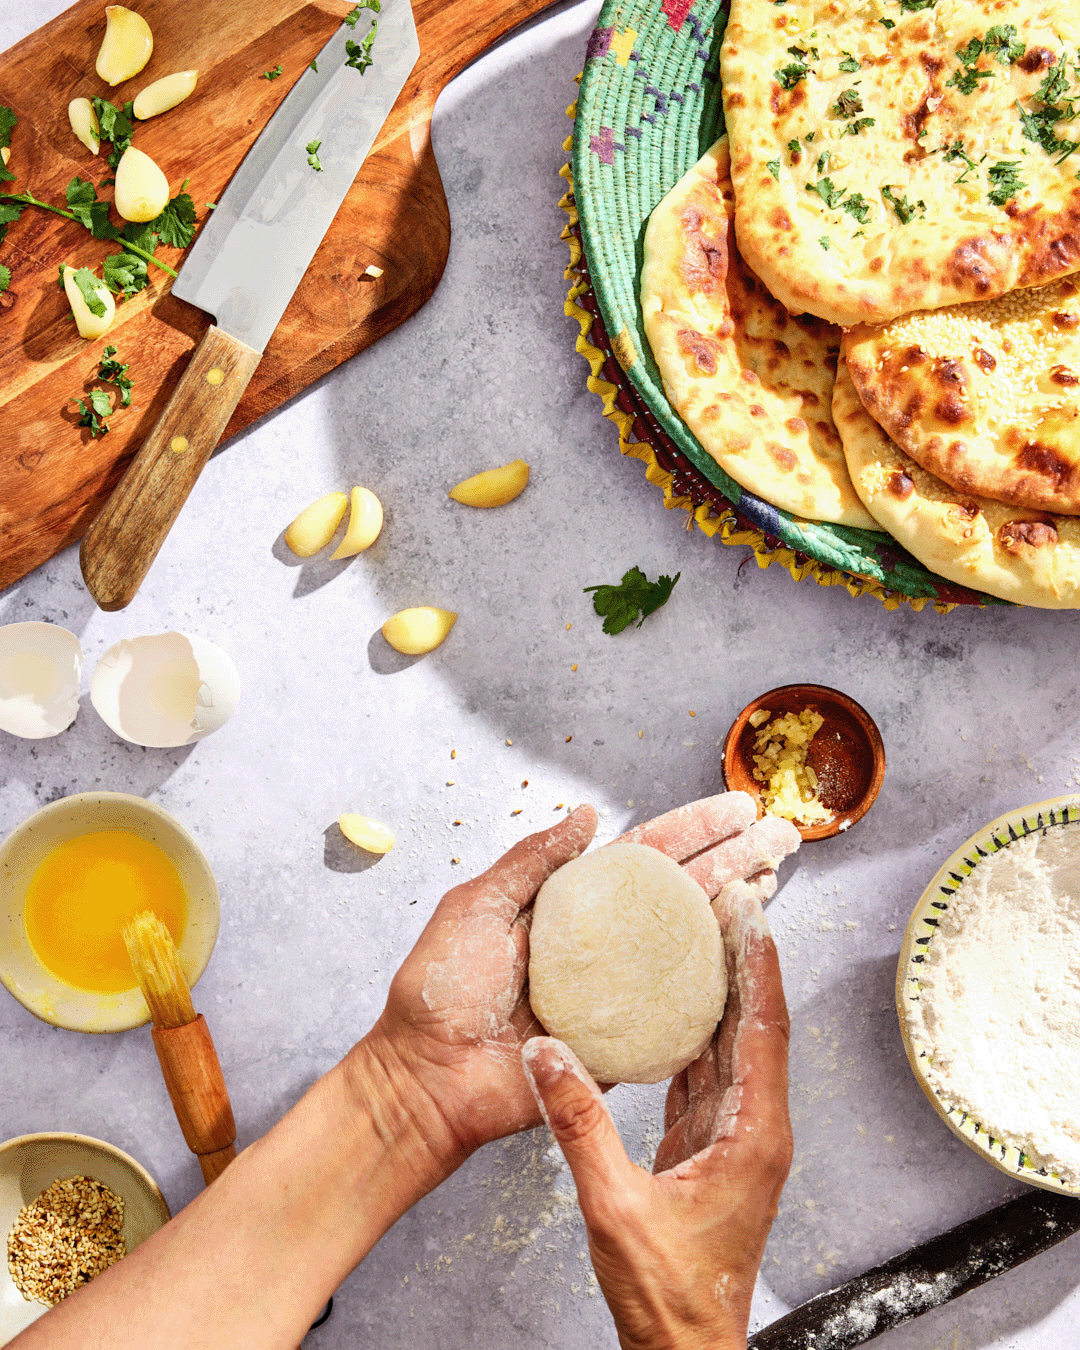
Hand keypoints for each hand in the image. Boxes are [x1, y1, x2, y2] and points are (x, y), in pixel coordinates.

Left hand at [360, 794, 797, 1184]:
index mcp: (569, 904)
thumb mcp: (477, 906)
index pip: (643, 856)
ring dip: (736, 910)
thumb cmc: (439, 991)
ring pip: (690, 942)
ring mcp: (618, 989)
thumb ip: (533, 861)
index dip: (692, 830)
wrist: (428, 1078)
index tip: (737, 808)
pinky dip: (717, 980)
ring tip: (778, 876)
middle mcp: (601, 940)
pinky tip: (749, 951)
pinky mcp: (625, 1040)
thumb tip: (587, 815)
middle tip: (783, 835)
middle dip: (733, 861)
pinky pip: (679, 1007)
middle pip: (681, 892)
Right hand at [521, 887, 792, 1349]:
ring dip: (725, 988)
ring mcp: (737, 1137)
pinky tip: (677, 1004)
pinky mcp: (712, 1147)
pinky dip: (699, 1031)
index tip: (751, 910)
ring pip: (735, 1044)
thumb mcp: (614, 1207)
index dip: (758, 964)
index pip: (763, 1029)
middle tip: (728, 898)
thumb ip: (580, 1127)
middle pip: (755, 1024)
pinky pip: (710, 1072)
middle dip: (745, 959)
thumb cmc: (669, 1295)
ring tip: (705, 933)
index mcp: (753, 1135)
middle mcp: (756, 1128)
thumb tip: (547, 1055)